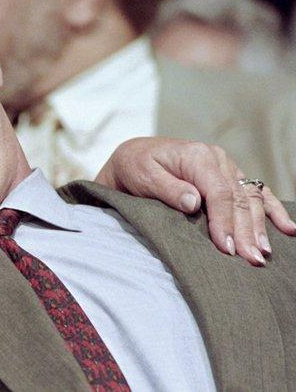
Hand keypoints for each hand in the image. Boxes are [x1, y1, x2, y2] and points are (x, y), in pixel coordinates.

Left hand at [95, 137, 295, 265]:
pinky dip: (273, 211)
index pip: (218, 193)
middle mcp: (218, 159)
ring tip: (263, 254)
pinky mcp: (231, 177)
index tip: (227, 248)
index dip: (225, 222)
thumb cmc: (136, 166)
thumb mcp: (143, 175)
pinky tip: (288, 229)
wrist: (135, 156)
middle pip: (238, 199)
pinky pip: (258, 193)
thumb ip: (168, 189)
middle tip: (250, 260)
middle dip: (245, 232)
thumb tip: (193, 203)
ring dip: (259, 228)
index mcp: (197, 156)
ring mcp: (228, 167)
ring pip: (251, 199)